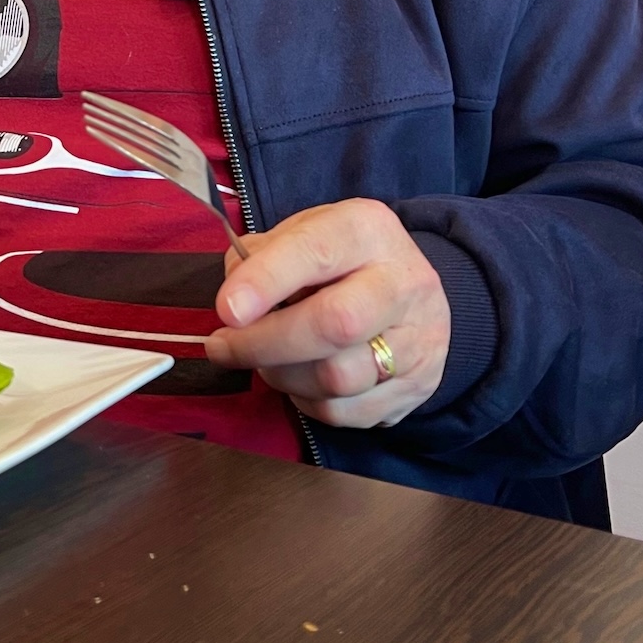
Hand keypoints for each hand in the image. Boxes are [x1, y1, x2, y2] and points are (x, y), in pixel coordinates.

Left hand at [204, 199, 449, 427]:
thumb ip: (260, 256)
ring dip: (283, 376)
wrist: (410, 288)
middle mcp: (403, 282)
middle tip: (223, 347)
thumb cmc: (340, 259)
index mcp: (367, 230)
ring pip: (339, 378)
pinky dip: (308, 402)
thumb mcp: (302, 233)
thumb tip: (233, 303)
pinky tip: (297, 380)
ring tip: (263, 361)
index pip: (316, 252)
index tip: (226, 310)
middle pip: (335, 324)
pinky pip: (348, 412)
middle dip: (265, 343)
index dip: (266, 282)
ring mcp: (418, 338)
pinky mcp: (419, 386)